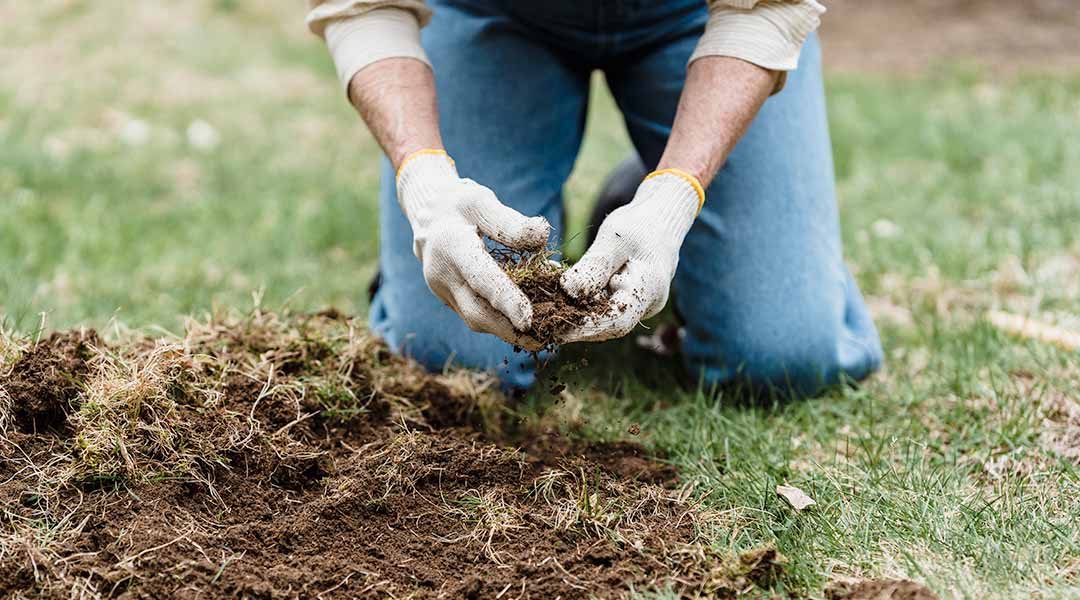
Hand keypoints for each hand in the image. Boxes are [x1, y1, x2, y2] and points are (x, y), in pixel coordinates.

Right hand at [396, 150, 549, 349]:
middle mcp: (441, 274)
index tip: (529, 320)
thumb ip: (511, 222)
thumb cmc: (458, 202)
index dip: (506, 301)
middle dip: (508, 331)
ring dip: (504, 330)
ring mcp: (440, 290)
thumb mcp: (482, 201)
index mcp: (451, 245)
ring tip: (537, 334)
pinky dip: (496, 320)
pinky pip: (472, 313)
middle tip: (543, 340)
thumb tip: (543, 235)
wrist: (425, 211)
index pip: (481, 279)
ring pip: (474, 319)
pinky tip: (519, 321)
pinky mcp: (446, 297)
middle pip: (475, 313)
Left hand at [559, 169, 702, 342]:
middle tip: (543, 323)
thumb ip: (594, 266)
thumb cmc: (639, 224)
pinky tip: (556, 292)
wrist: (658, 221)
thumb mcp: (615, 238)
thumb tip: (567, 291)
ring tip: (544, 308)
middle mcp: (645, 304)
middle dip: (575, 325)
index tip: (558, 331)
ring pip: (602, 317)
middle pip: (607, 325)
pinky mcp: (624, 300)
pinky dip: (579, 301)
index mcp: (649, 289)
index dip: (587, 329)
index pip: (617, 321)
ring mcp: (636, 305)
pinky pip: (601, 306)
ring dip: (574, 313)